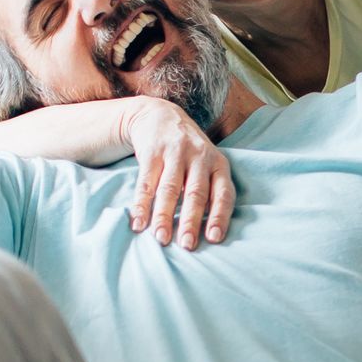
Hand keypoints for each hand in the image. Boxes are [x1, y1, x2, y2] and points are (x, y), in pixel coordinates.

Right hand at [123, 97, 235, 248]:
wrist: (160, 116)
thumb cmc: (190, 154)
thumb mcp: (208, 166)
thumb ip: (210, 192)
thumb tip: (208, 235)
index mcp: (219, 164)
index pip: (223, 193)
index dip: (219, 216)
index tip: (213, 238)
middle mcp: (200, 157)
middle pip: (196, 193)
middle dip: (191, 221)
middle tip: (187, 245)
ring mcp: (175, 152)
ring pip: (170, 189)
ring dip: (164, 216)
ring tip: (160, 238)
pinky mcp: (152, 152)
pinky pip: (146, 182)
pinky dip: (141, 204)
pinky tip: (138, 222)